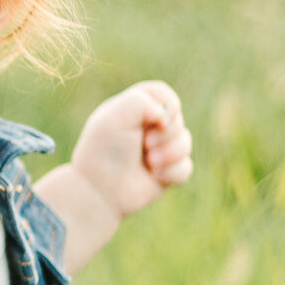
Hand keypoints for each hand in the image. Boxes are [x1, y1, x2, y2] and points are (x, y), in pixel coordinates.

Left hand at [70, 81, 192, 225]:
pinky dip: (172, 172)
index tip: (158, 119)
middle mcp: (147, 127)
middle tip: (144, 145)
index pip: (162, 94)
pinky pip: (186, 167)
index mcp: (133, 109)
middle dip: (166, 134)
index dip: (168, 104)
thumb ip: (140, 101)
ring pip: (186, 143)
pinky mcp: (166, 172)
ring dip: (169, 154)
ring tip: (149, 163)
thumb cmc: (104, 152)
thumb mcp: (114, 116)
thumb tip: (164, 117)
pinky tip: (154, 176)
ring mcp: (158, 150)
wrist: (99, 191)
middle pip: (178, 119)